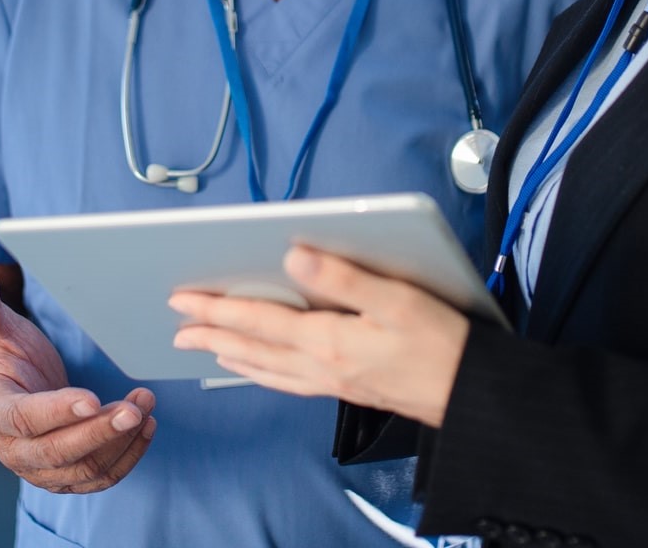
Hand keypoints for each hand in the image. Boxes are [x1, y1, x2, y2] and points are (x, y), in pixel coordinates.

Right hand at [0, 266, 156, 492]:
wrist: (15, 393)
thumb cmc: (8, 357)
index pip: (25, 418)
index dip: (58, 410)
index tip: (92, 397)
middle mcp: (15, 450)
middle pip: (58, 452)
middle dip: (98, 432)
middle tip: (133, 409)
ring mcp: (42, 469)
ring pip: (84, 469)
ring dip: (119, 441)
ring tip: (145, 406)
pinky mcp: (68, 477)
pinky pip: (101, 478)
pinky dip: (127, 456)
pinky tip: (146, 427)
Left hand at [168, 246, 468, 427]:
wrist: (470, 395)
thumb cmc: (441, 343)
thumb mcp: (396, 298)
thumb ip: (342, 276)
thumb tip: (292, 254)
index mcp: (328, 340)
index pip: (258, 320)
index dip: (217, 308)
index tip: (183, 298)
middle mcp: (321, 366)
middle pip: (253, 348)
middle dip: (212, 334)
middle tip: (177, 326)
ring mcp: (331, 381)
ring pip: (266, 369)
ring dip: (231, 355)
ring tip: (205, 347)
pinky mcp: (345, 389)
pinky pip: (287, 382)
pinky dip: (262, 373)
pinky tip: (258, 369)